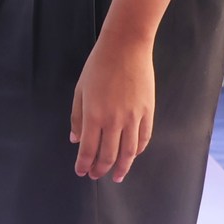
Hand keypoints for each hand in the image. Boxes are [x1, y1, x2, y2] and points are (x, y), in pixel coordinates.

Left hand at [70, 38, 155, 182]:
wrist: (126, 48)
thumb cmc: (98, 66)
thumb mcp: (80, 90)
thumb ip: (77, 117)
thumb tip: (75, 139)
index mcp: (94, 115)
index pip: (88, 150)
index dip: (84, 164)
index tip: (81, 172)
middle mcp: (114, 120)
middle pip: (109, 155)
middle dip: (101, 169)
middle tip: (96, 176)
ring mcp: (134, 118)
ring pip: (129, 152)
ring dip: (122, 167)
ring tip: (117, 176)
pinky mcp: (148, 112)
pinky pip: (144, 138)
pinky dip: (137, 151)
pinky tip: (132, 156)